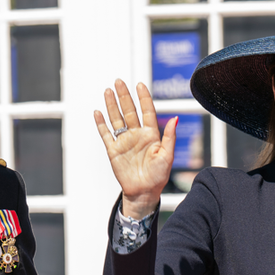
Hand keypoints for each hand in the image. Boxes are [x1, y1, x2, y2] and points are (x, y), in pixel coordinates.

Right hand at [94, 80, 176, 218]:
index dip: (143, 98)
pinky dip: (101, 124)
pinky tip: (98, 112)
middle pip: (129, 111)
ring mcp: (124, 142)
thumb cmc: (158, 177)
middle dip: (124, 96)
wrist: (143, 193)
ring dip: (112, 105)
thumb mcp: (167, 156)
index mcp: (151, 135)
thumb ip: (170, 137)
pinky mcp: (113, 150)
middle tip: (119, 82)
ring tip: (108, 91)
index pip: (147, 111)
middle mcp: (137, 135)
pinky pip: (106, 134)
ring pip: (117, 119)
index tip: (139, 85)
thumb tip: (175, 119)